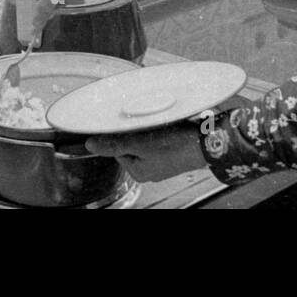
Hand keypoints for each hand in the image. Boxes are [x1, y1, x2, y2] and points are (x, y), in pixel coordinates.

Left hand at [85, 121, 208, 182]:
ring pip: (145, 139)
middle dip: (137, 130)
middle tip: (148, 124)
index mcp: (139, 172)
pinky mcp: (173, 151)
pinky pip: (160, 137)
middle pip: (131, 143)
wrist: (206, 143)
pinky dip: (162, 129)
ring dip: (149, 128)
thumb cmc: (175, 146)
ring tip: (160, 124)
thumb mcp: (139, 143)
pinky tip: (168, 126)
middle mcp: (150, 169)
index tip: (132, 127)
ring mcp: (162, 161)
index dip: (122, 134)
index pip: (118, 149)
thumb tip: (90, 145)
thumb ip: (114, 144)